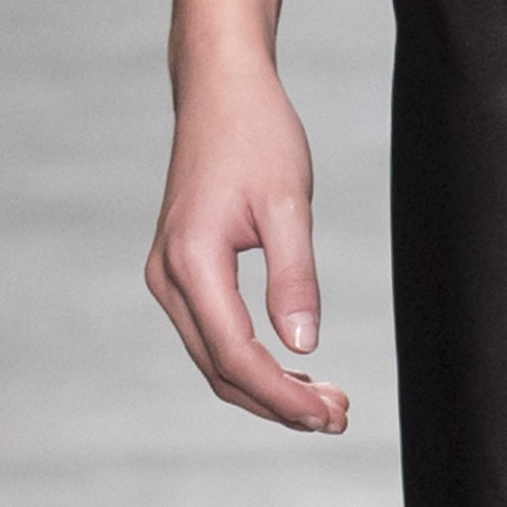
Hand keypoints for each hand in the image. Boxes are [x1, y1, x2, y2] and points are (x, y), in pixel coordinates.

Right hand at [146, 51, 347, 433]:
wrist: (220, 89)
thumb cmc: (257, 134)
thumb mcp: (287, 203)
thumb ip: (295, 277)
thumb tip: (304, 346)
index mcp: (192, 261)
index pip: (236, 355)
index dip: (284, 396)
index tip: (331, 414)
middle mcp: (168, 277)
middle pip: (220, 370)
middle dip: (278, 403)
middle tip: (339, 417)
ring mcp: (169, 276)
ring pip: (214, 359)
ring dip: (267, 387)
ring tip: (326, 401)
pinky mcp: (181, 271)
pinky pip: (213, 334)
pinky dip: (252, 361)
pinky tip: (295, 368)